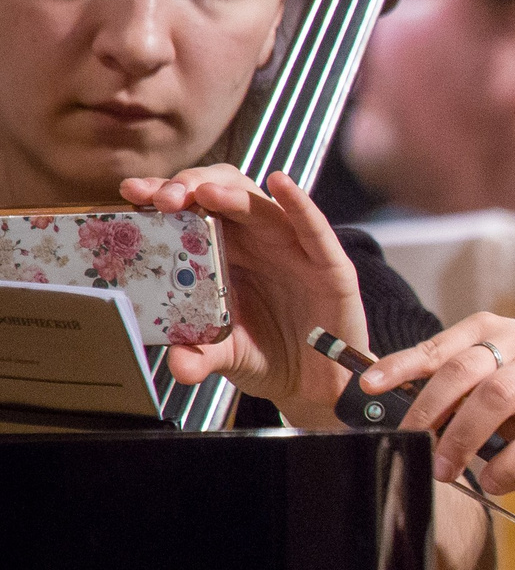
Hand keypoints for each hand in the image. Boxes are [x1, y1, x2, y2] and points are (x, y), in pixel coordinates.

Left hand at [121, 167, 363, 426]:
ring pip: (262, 205)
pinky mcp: (329, 265)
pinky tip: (281, 185)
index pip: (190, 210)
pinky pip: (314, 229)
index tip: (131, 192)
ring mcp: (293, 250)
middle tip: (162, 198)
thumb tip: (179, 366)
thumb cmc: (266, 355)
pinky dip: (299, 204)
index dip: (161, 194)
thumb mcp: (223, 354)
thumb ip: (200, 354)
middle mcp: (256, 243)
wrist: (313, 384)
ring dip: (232, 193)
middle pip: (222, 194)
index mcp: (223, 254)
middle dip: (189, 187)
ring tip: (205, 192)